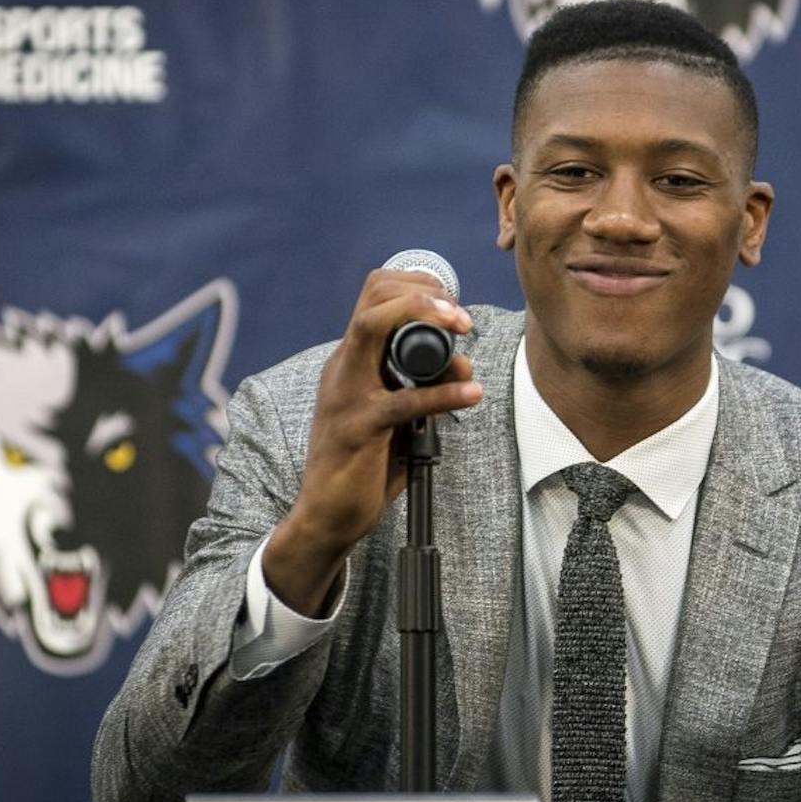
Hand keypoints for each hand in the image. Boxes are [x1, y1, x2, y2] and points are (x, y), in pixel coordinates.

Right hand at [263, 270, 480, 614]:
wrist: (328, 516)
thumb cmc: (365, 465)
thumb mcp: (400, 417)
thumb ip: (428, 388)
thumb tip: (465, 364)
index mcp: (351, 361)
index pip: (374, 295)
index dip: (418, 286)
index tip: (454, 303)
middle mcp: (343, 367)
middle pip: (372, 297)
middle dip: (422, 291)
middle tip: (461, 314)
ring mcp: (346, 395)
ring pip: (372, 327)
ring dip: (422, 315)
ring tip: (464, 327)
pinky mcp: (357, 428)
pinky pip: (403, 400)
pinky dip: (443, 393)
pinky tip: (472, 394)